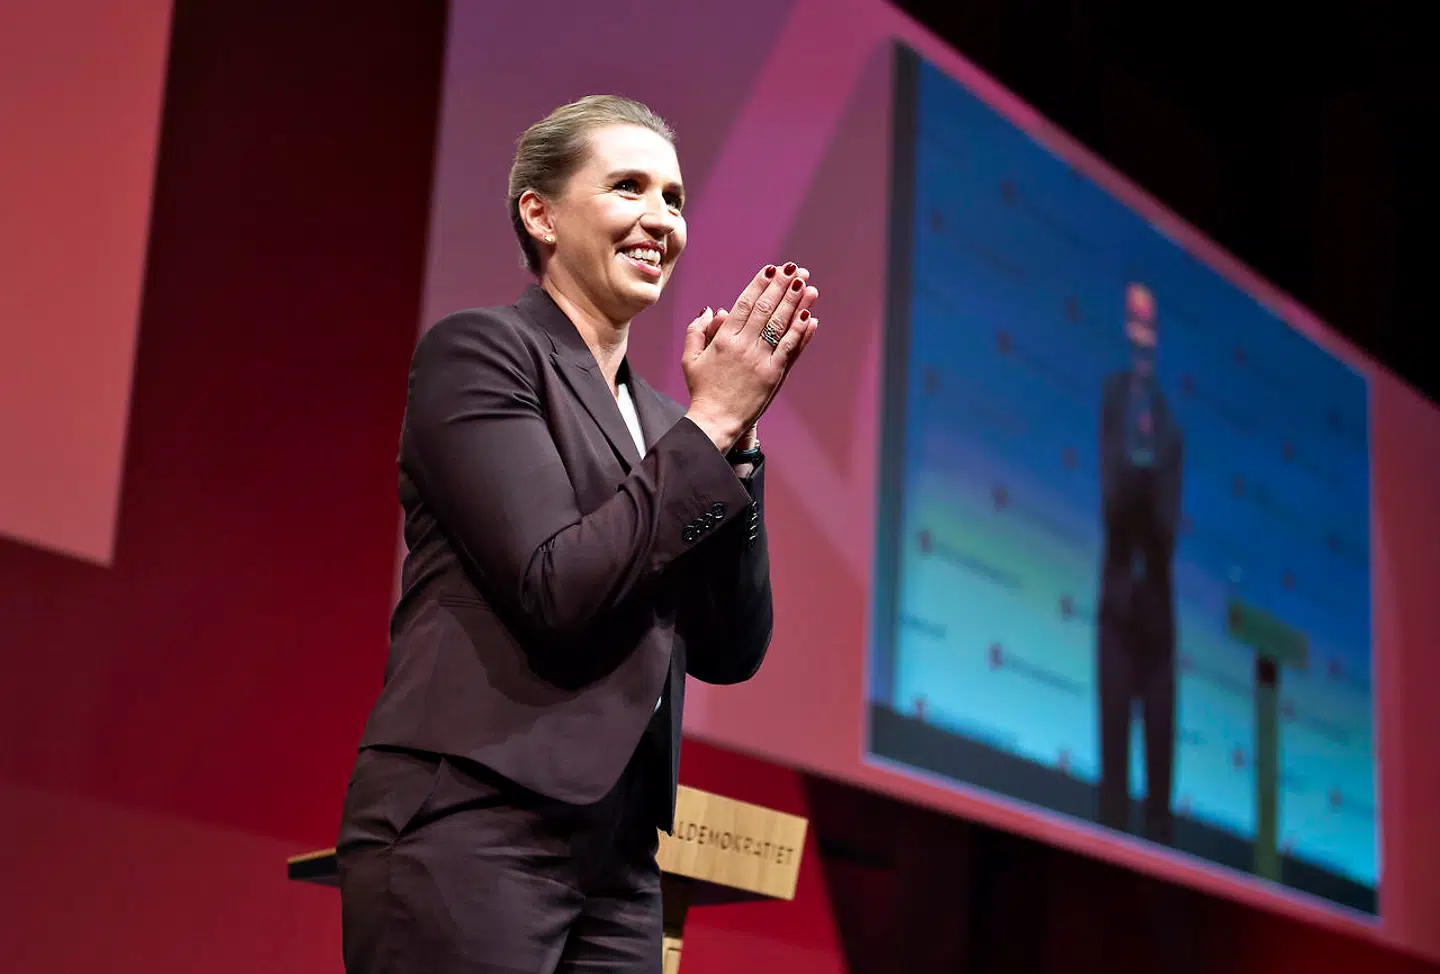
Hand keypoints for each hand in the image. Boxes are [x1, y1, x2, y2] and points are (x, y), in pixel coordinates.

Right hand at [682, 263, 819, 451]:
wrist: (715, 421)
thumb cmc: (702, 390)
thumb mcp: (690, 359)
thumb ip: (697, 331)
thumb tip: (711, 309)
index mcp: (723, 339)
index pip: (744, 304)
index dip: (759, 284)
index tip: (771, 270)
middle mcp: (743, 346)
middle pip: (765, 309)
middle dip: (781, 286)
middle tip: (794, 270)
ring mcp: (760, 360)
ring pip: (780, 324)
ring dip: (795, 302)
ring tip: (806, 284)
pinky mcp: (773, 374)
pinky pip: (789, 348)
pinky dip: (800, 331)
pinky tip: (809, 315)